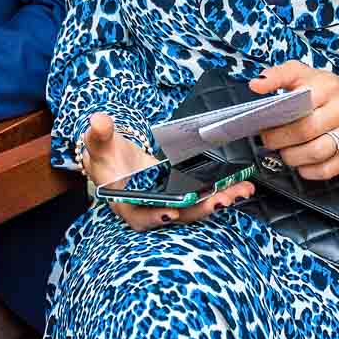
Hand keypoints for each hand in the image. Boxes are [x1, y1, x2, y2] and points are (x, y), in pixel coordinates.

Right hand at [77, 113, 254, 232]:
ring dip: (217, 201)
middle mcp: (149, 205)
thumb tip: (99, 122)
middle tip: (220, 200)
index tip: (171, 212)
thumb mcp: (99, 142)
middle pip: (175, 214)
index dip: (154, 216)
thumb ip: (99, 134)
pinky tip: (240, 185)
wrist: (114, 158)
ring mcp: (167, 200)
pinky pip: (202, 196)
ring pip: (193, 208)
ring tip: (239, 191)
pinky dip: (221, 191)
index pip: (138, 215)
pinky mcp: (181, 192)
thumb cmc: (104, 154)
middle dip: (199, 209)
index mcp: (125, 200)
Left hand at [249, 61, 338, 179]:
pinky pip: (328, 170)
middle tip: (268, 141)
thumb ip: (278, 75)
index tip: (262, 123)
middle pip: (305, 131)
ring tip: (284, 152)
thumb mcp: (303, 73)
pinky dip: (309, 171)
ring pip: (317, 153)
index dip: (277, 119)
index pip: (298, 104)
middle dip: (280, 140)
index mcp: (328, 86)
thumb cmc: (327, 89)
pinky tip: (300, 163)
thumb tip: (256, 85)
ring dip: (293, 157)